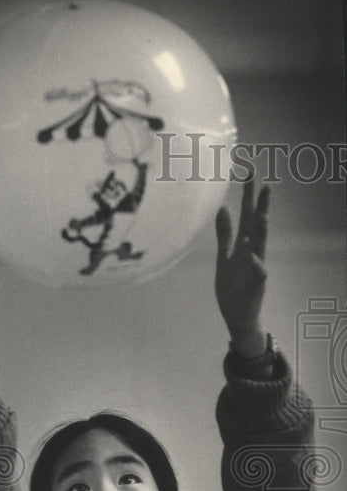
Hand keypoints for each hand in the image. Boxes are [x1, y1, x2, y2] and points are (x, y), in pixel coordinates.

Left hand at [215, 180, 269, 352]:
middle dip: (261, 207)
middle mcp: (252, 253)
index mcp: (244, 246)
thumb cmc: (233, 288)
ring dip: (262, 232)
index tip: (249, 172)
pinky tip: (254, 257)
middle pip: (257, 226)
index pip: (247, 216)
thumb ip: (225, 234)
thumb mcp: (224, 258)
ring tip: (263, 215)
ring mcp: (256, 269)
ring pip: (261, 247)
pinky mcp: (256, 286)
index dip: (248, 195)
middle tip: (266, 184)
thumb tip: (223, 208)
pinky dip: (257, 266)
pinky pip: (258, 274)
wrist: (239, 317)